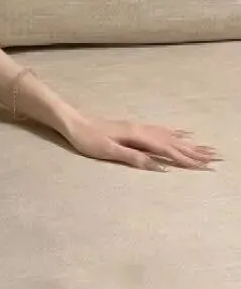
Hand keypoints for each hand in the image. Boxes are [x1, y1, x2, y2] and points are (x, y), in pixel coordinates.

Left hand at [63, 114, 220, 170]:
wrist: (72, 121)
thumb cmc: (86, 138)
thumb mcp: (108, 151)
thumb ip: (133, 158)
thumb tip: (158, 166)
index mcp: (137, 136)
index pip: (167, 150)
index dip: (187, 159)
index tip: (206, 167)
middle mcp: (141, 130)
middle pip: (174, 142)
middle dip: (195, 151)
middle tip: (216, 158)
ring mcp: (138, 128)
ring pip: (170, 136)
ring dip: (188, 143)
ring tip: (206, 148)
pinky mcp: (132, 128)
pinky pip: (161, 130)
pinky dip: (175, 132)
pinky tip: (182, 132)